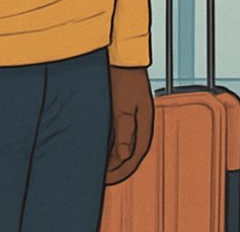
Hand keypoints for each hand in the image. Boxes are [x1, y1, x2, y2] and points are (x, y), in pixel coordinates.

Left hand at [105, 66, 153, 184]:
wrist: (120, 58)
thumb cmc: (123, 79)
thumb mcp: (123, 107)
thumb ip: (124, 131)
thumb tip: (124, 155)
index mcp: (144, 124)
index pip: (136, 156)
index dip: (122, 171)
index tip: (106, 180)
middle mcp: (140, 123)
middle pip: (130, 153)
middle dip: (116, 168)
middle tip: (99, 178)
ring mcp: (131, 118)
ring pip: (123, 145)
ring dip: (111, 157)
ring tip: (95, 165)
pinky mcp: (122, 113)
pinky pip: (116, 135)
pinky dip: (108, 145)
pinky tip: (96, 147)